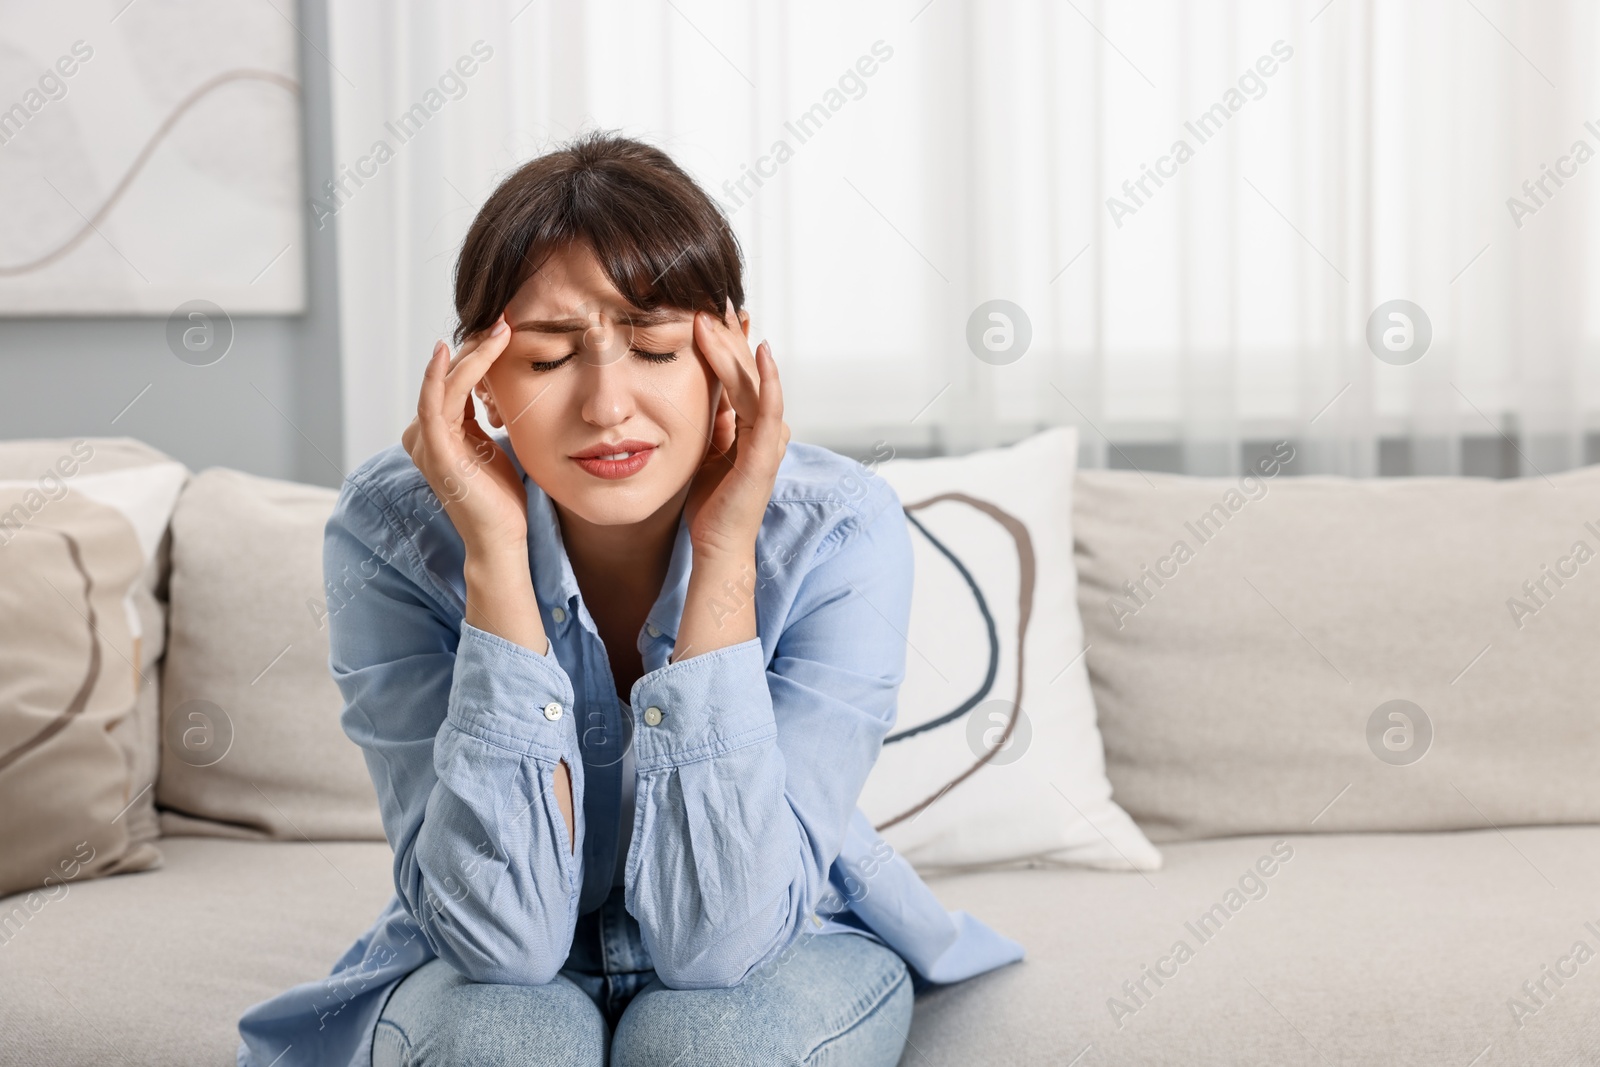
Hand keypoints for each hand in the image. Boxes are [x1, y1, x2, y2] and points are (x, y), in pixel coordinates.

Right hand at [401, 314, 528, 555]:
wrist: (500, 538)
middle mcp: (424, 433)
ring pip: (444, 384)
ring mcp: (425, 442)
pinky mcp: (434, 451)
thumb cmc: (499, 497)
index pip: (455, 381)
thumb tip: (494, 388)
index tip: (505, 328)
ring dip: (471, 354)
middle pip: (448, 377)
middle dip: (475, 345)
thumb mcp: (491, 446)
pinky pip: (434, 405)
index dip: (477, 353)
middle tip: (504, 318)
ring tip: (498, 328)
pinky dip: (440, 375)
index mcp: (437, 431)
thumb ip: (483, 418)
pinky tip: (449, 352)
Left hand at [682, 299, 789, 559]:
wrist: (717, 548)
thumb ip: (713, 423)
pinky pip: (768, 409)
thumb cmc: (710, 507)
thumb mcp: (705, 452)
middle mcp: (766, 428)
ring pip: (755, 382)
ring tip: (721, 314)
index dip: (727, 343)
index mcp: (750, 427)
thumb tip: (710, 394)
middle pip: (748, 371)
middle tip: (714, 298)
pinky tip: (760, 350)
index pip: (739, 375)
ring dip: (737, 347)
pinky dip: (766, 379)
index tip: (709, 311)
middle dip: (731, 335)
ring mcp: (769, 440)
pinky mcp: (765, 454)